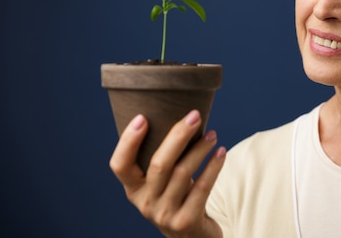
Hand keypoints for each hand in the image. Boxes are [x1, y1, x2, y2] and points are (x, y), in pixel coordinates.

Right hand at [110, 110, 225, 237]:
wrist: (191, 237)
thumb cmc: (177, 197)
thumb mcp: (161, 182)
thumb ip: (161, 158)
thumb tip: (180, 115)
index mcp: (133, 189)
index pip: (119, 165)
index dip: (128, 141)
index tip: (143, 117)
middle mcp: (144, 203)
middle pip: (159, 164)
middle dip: (178, 136)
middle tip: (194, 115)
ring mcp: (165, 214)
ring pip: (182, 174)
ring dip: (200, 149)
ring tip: (213, 134)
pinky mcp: (186, 221)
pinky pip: (202, 188)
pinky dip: (213, 167)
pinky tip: (221, 152)